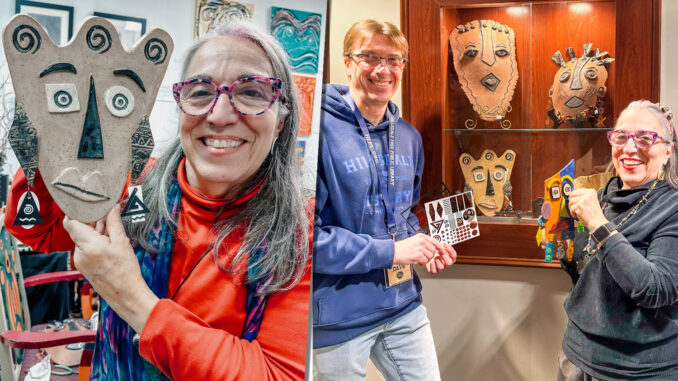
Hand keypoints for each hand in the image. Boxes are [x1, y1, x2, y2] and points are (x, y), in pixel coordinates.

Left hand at [63, 206, 157, 332]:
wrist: (125, 294)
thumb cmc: (126, 271)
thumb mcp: (122, 242)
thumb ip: (114, 222)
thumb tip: (112, 207)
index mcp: (88, 245)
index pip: (71, 222)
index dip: (76, 212)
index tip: (86, 205)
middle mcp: (79, 253)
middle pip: (79, 230)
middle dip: (93, 223)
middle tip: (108, 218)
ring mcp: (79, 261)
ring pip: (83, 239)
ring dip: (95, 234)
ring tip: (112, 235)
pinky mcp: (83, 266)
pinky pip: (86, 249)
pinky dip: (95, 244)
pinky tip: (109, 246)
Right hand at [394, 233, 456, 270]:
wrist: (394, 252)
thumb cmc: (402, 247)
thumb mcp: (413, 240)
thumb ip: (423, 242)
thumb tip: (431, 246)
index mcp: (421, 236)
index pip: (435, 241)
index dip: (439, 247)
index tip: (442, 250)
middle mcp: (421, 241)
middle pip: (433, 250)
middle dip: (430, 255)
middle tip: (423, 256)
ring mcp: (420, 249)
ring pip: (430, 256)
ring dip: (426, 259)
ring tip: (419, 258)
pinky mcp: (418, 256)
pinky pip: (425, 261)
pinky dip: (422, 262)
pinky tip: (417, 260)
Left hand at [425, 247, 455, 273]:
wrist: (427, 253)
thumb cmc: (434, 249)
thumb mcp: (439, 245)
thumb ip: (442, 245)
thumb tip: (444, 245)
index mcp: (450, 257)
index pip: (454, 255)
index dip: (450, 250)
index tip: (444, 244)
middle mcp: (446, 263)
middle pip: (449, 263)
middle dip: (444, 256)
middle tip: (440, 251)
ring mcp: (441, 267)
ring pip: (441, 268)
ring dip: (438, 262)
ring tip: (435, 257)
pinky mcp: (434, 270)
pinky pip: (435, 271)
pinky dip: (433, 267)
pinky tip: (432, 262)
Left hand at [568, 188, 607, 231]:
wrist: (597, 222)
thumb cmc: (593, 213)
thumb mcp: (591, 201)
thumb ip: (583, 196)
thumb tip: (571, 194)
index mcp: (591, 192)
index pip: (576, 190)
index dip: (574, 197)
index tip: (575, 202)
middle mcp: (588, 194)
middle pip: (572, 195)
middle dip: (572, 202)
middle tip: (575, 207)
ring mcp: (583, 200)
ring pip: (570, 202)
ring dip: (572, 208)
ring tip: (578, 212)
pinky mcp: (579, 206)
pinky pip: (571, 208)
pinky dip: (573, 213)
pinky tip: (578, 215)